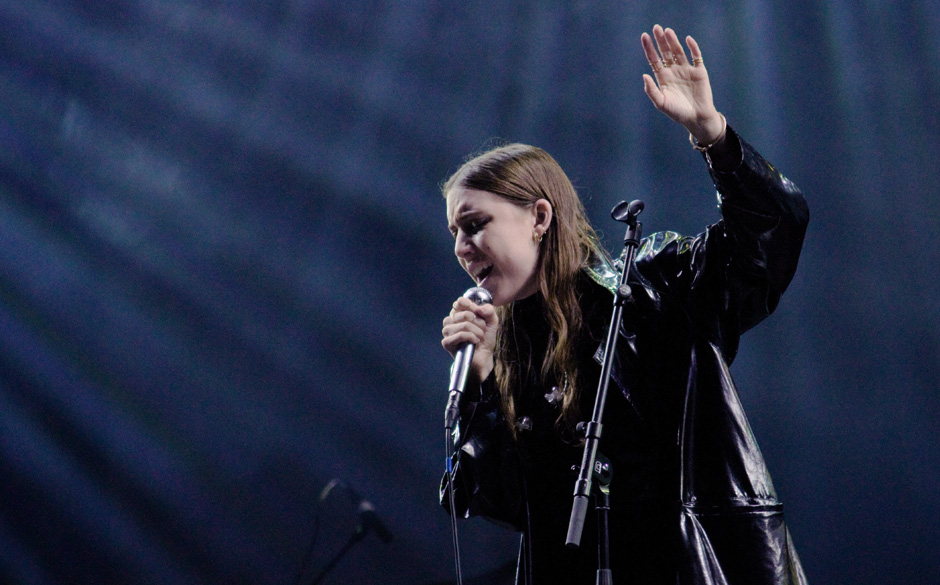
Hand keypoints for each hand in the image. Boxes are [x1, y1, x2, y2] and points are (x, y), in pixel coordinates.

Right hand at [441, 296, 497, 383]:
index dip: (471, 306)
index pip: (460, 302)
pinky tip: (474, 342)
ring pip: (464, 325)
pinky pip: (460, 335)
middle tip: (481, 331)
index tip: (479, 314)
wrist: (483, 357)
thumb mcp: (491, 322)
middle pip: (466, 314)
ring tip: (479, 338)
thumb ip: (489, 310)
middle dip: (479, 323)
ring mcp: (447, 332)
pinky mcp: (446, 343)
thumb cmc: (484, 339)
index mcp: (458, 313)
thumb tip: (479, 308)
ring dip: (477, 332)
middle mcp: (450, 321)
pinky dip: (471, 337)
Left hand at [641, 25, 723, 145]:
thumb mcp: (661, 103)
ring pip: (679, 52)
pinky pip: (696, 56)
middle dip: (661, 40)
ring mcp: (686, 70)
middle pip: (666, 52)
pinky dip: (693, 47)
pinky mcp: (699, 71)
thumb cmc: (677, 112)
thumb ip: (651, 90)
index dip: (649, 48)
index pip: (654, 59)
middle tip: (656, 28)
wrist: (696, 118)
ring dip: (673, 41)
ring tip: (667, 31)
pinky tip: (687, 39)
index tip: (644, 36)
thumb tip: (644, 75)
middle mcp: (674, 71)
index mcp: (663, 77)